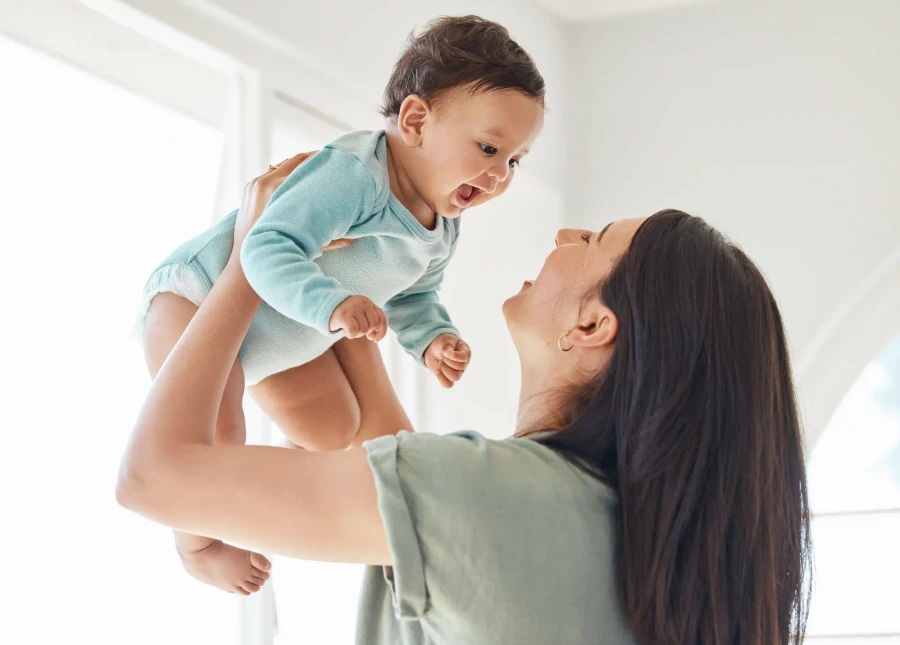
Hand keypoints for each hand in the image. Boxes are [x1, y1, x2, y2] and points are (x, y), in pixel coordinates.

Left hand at [229, 152, 352, 262]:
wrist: (247, 265)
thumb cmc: (279, 254)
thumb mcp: (310, 245)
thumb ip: (334, 239)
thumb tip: (355, 237)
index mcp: (279, 189)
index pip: (305, 162)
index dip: (321, 158)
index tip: (335, 158)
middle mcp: (265, 182)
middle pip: (294, 160)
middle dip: (312, 159)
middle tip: (329, 161)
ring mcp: (254, 184)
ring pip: (281, 166)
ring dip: (297, 166)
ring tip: (313, 170)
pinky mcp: (249, 188)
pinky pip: (269, 175)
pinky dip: (283, 175)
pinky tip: (294, 181)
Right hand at [329, 296, 387, 340]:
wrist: (325, 307)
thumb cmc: (346, 314)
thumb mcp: (361, 314)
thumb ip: (370, 322)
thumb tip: (375, 337)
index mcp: (368, 302)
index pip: (382, 318)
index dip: (381, 331)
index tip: (375, 339)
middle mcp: (363, 303)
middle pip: (373, 325)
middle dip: (365, 331)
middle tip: (355, 328)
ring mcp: (354, 308)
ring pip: (363, 330)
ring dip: (356, 333)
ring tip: (348, 327)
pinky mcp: (345, 316)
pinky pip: (354, 332)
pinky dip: (349, 334)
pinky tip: (344, 329)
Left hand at [424, 334, 470, 388]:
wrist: (433, 349)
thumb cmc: (442, 343)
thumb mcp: (445, 341)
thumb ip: (447, 347)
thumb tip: (447, 353)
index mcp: (465, 352)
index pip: (464, 357)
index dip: (454, 356)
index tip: (445, 352)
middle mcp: (463, 363)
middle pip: (459, 368)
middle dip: (447, 361)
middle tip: (442, 356)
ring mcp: (457, 372)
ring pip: (455, 377)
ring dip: (444, 370)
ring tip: (440, 363)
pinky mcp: (449, 378)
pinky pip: (448, 385)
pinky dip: (441, 379)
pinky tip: (438, 371)